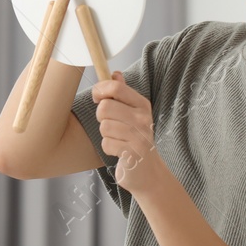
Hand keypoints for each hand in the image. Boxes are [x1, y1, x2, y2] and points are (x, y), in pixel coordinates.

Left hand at [93, 71, 167, 197]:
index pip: (116, 88)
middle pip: (105, 107)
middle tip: (110, 124)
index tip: (97, 97)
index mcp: (142, 105)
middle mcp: (143, 118)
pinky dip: (108, 148)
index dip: (100, 90)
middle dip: (101, 117)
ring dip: (105, 134)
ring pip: (104, 126)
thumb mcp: (133, 114)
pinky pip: (107, 143)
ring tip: (117, 139)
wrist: (148, 172)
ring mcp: (140, 136)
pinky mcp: (133, 153)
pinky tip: (118, 150)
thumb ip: (123, 94)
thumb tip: (115, 73)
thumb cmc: (136, 140)